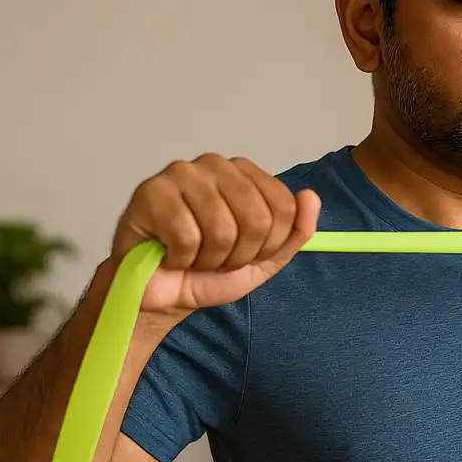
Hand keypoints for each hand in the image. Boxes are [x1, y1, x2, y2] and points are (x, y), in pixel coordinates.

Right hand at [110, 153, 319, 315]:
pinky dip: (182, 258)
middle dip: (240, 255)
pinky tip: (170, 254)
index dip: (269, 244)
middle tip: (218, 259)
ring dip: (210, 259)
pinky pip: (187, 235)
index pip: (284, 207)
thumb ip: (295, 232)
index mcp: (245, 174)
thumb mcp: (265, 259)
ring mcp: (182, 173)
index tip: (248, 254)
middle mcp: (216, 165)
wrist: (162, 296)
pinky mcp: (151, 191)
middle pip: (257, 218)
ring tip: (193, 256)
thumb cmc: (208, 272)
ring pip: (222, 229)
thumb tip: (310, 197)